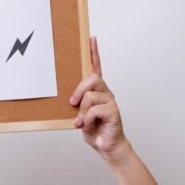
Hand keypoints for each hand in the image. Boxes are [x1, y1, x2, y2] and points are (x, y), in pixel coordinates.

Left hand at [69, 37, 128, 158]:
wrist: (106, 146)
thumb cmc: (93, 128)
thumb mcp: (79, 113)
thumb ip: (77, 103)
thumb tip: (71, 99)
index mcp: (96, 90)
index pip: (96, 67)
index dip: (93, 53)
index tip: (91, 38)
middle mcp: (105, 91)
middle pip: (92, 78)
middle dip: (79, 90)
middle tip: (72, 103)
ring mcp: (110, 100)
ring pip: (89, 96)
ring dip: (81, 112)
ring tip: (82, 122)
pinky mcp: (113, 110)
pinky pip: (93, 110)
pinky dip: (87, 120)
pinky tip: (89, 126)